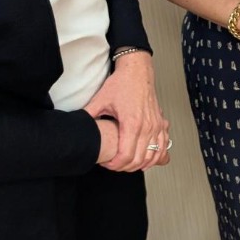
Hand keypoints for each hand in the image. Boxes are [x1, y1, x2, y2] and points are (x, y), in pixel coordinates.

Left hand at [84, 51, 169, 171]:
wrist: (137, 72)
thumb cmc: (122, 84)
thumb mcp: (100, 100)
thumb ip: (88, 115)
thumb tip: (76, 125)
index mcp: (132, 124)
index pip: (126, 156)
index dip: (115, 165)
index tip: (107, 163)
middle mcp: (147, 127)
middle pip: (139, 160)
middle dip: (125, 167)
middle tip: (114, 164)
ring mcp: (157, 126)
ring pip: (153, 156)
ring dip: (141, 164)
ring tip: (128, 164)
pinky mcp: (161, 124)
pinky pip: (163, 147)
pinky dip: (157, 156)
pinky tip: (148, 159)